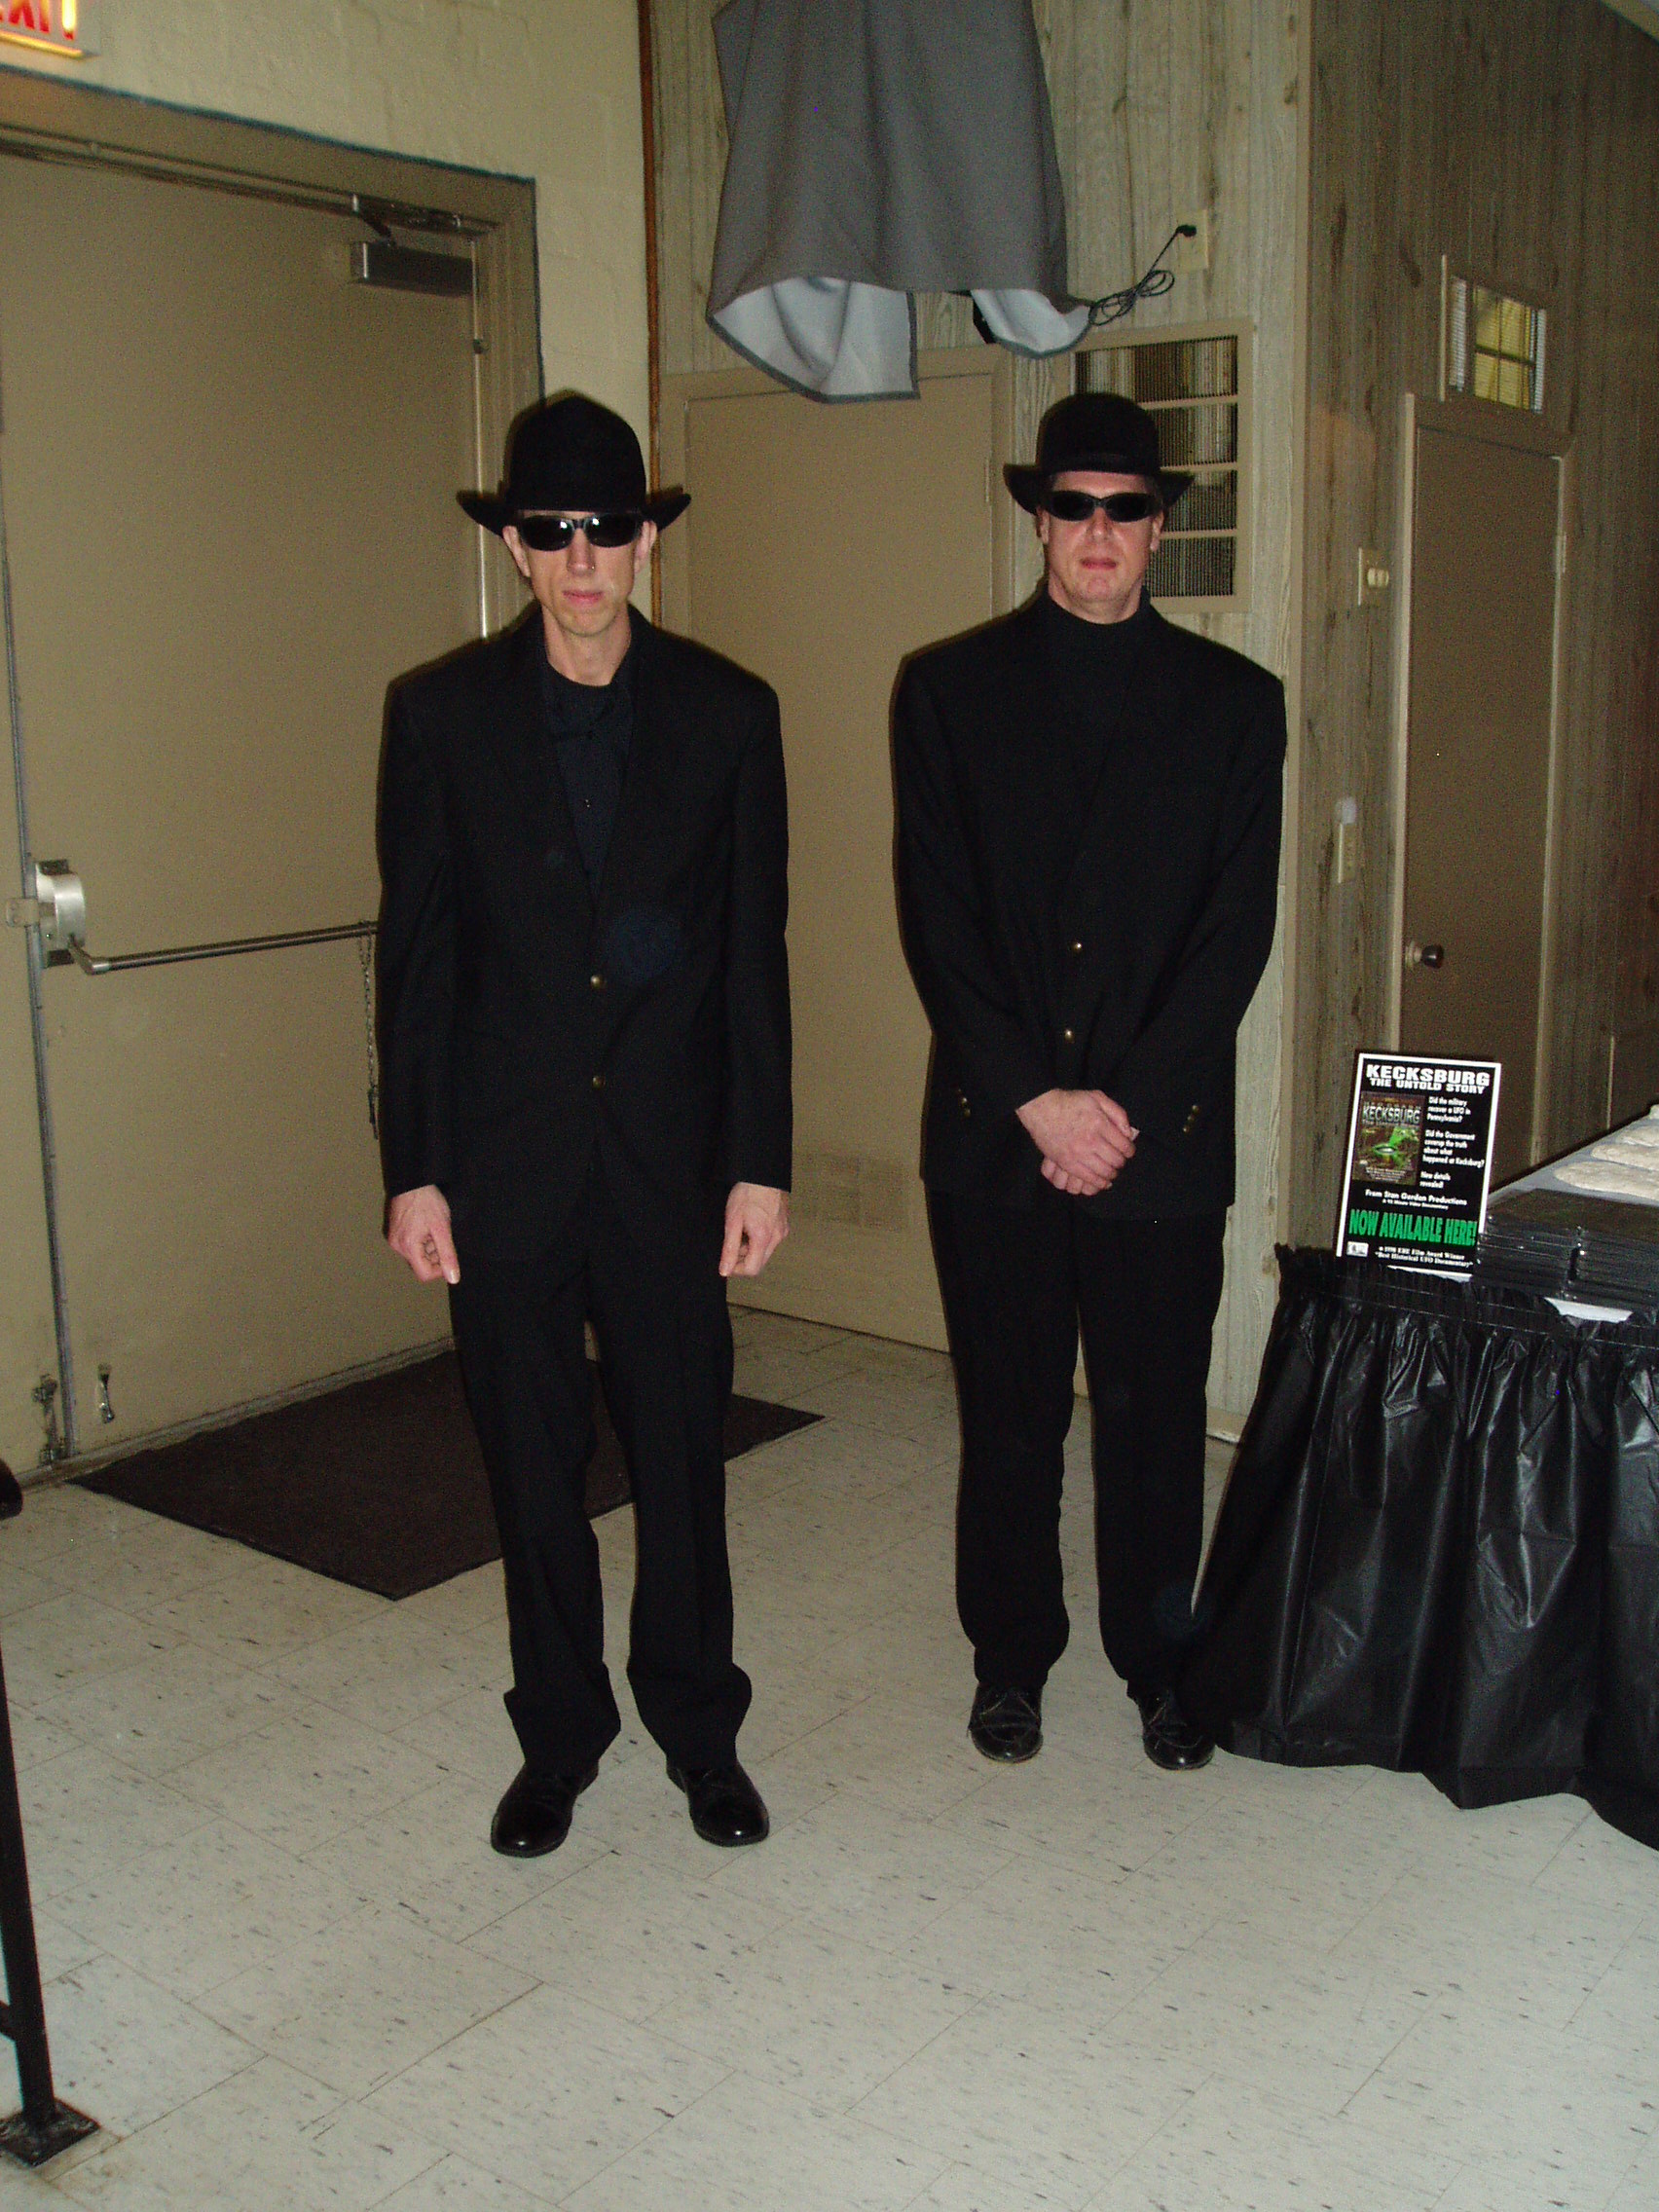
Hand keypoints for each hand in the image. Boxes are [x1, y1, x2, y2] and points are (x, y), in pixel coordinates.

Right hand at [386, 1184, 459, 1284]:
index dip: (440, 1269)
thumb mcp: (443, 1229)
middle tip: (439, 1235)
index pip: (424, 1274)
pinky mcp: (393, 1232)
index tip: (447, 1254)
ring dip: (428, 1246)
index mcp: (408, 1247)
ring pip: (416, 1255)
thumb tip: (453, 1278)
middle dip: (433, 1254)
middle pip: (420, 1265)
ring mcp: (393, 1239)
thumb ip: (448, 1255)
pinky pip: (409, 1245)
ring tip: (432, 1227)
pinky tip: (425, 1225)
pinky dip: (420, 1240)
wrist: (412, 1181)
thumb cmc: (427, 1201)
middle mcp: (396, 1246)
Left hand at [720, 1183, 789, 1277]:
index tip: (727, 1261)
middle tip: (732, 1244)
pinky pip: (771, 1241)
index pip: (752, 1269)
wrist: (762, 1174)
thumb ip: (729, 1249)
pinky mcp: (784, 1225)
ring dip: (751, 1249)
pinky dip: (759, 1240)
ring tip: (741, 1231)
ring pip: (765, 1252)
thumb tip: (725, 1270)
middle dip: (743, 1259)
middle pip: (760, 1262)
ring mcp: (782, 1231)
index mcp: (763, 1238)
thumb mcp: (732, 1222)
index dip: (737, 1270)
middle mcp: (777, 1237)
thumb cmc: (748, 1193)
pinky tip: (751, 1226)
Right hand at [1016, 1089, 1135, 1197]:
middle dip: (1121, 1162)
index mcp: (1100, 1124)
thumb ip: (1117, 1113)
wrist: (1042, 1109)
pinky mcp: (1067, 1163)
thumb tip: (1128, 1133)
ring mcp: (1078, 1154)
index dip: (1130, 1150)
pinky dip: (1098, 1183)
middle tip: (1119, 1160)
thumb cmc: (1071, 1102)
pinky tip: (1102, 1181)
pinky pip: (1088, 1178)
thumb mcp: (1097, 1097)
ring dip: (1111, 1174)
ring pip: (1104, 1172)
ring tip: (1111, 1170)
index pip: (1124, 1146)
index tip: (1128, 1150)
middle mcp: (1090, 1141)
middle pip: (1116, 1161)